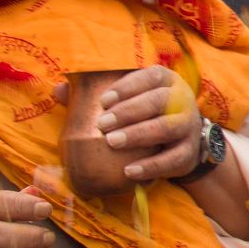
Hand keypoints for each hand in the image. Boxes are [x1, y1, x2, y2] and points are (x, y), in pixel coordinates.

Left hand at [93, 65, 203, 181]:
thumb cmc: (147, 114)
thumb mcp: (130, 99)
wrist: (183, 139)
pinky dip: (152, 166)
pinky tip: (129, 170)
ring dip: (139, 134)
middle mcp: (182, 100)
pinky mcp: (189, 152)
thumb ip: (96, 95)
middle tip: (103, 124)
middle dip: (130, 111)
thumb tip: (59, 89)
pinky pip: (172, 159)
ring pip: (167, 127)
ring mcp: (188, 126)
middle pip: (159, 101)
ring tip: (113, 142)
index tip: (104, 101)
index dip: (128, 87)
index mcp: (166, 81)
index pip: (150, 77)